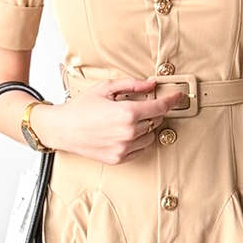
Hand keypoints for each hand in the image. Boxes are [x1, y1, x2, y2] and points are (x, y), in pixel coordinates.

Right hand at [43, 77, 185, 163]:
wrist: (63, 129)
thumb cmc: (81, 108)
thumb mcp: (106, 88)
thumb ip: (132, 85)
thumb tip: (151, 84)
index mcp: (127, 113)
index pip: (160, 107)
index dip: (172, 100)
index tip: (179, 97)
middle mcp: (128, 132)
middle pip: (156, 121)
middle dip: (152, 112)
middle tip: (137, 107)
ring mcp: (125, 148)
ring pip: (150, 136)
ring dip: (144, 127)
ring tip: (125, 121)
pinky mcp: (120, 159)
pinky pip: (140, 149)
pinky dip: (137, 140)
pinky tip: (122, 132)